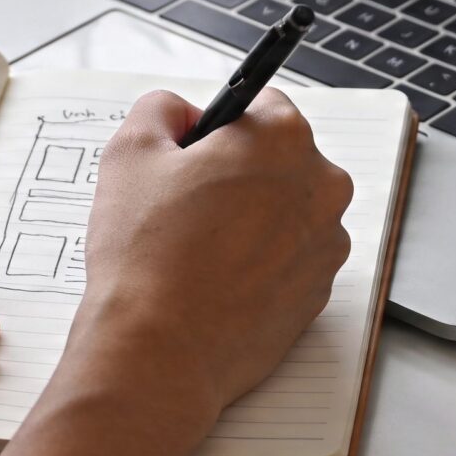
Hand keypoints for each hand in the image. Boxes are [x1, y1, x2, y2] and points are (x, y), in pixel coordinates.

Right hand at [0, 89, 352, 455]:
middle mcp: (321, 186)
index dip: (216, 127)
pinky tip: (215, 280)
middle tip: (186, 204)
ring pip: (286, 211)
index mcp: (282, 138)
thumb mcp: (130, 151)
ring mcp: (325, 245)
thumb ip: (159, 108)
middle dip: (238, 172)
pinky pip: (289, 260)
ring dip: (251, 218)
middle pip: (279, 159)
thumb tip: (179, 112)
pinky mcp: (318, 294)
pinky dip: (259, 263)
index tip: (192, 153)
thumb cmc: (146, 255)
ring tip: (196, 249)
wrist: (159, 351)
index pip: (259, 104)